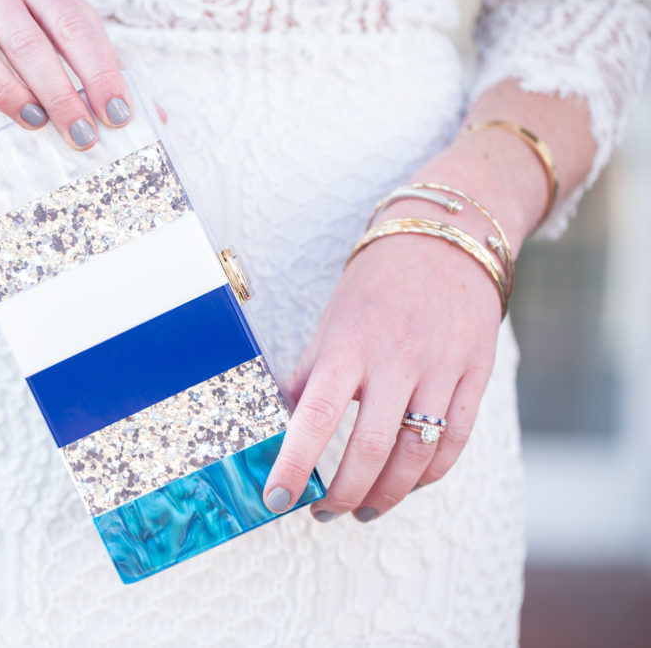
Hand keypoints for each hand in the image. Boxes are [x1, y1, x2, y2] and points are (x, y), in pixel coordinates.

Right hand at [0, 0, 131, 148]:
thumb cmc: (16, 9)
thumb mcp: (60, 15)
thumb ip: (100, 57)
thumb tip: (152, 114)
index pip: (73, 25)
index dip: (98, 72)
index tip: (118, 112)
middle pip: (29, 45)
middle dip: (61, 96)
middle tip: (83, 134)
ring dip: (17, 99)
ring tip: (41, 123)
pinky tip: (13, 113)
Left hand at [261, 213, 504, 522]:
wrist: (445, 239)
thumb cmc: (376, 287)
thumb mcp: (332, 323)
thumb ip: (312, 375)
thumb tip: (282, 427)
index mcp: (350, 344)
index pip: (317, 414)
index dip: (295, 462)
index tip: (276, 498)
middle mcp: (397, 357)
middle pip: (372, 448)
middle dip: (344, 494)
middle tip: (324, 512)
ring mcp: (442, 367)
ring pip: (417, 454)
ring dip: (387, 495)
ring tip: (364, 509)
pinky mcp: (476, 374)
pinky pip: (456, 441)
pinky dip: (430, 475)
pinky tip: (409, 485)